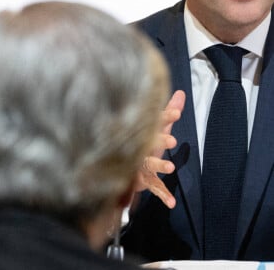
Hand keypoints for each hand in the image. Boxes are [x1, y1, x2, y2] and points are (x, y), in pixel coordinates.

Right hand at [135, 90, 185, 208]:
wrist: (114, 165)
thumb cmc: (141, 142)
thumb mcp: (157, 127)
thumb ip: (168, 112)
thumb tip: (180, 93)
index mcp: (143, 131)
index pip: (154, 121)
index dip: (165, 117)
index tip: (177, 114)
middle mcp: (139, 145)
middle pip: (148, 141)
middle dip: (159, 140)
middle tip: (172, 140)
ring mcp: (138, 163)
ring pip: (147, 163)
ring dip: (159, 164)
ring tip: (171, 167)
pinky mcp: (141, 180)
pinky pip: (152, 187)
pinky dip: (162, 194)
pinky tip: (171, 201)